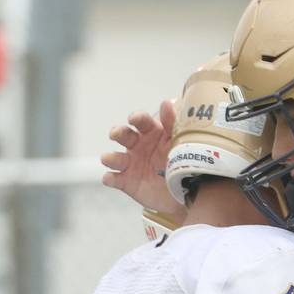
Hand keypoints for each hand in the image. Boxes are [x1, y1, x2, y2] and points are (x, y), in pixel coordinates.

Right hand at [101, 100, 186, 220]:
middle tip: (116, 134)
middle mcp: (138, 146)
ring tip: (109, 158)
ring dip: (110, 157)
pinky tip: (109, 178)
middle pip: (123, 135)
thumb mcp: (179, 142)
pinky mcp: (126, 181)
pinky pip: (114, 178)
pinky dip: (110, 178)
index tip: (134, 118)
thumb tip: (168, 102)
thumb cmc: (181, 162)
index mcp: (151, 133)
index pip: (141, 121)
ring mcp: (130, 164)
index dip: (137, 118)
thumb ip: (173, 124)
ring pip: (115, 158)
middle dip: (118, 133)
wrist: (184, 191)